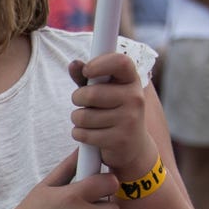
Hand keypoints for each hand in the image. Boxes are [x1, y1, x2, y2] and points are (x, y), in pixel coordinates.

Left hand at [67, 53, 155, 175]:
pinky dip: (79, 134)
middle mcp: (135, 98)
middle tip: (82, 102)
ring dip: (77, 119)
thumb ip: (86, 78)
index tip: (87, 71)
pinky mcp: (120, 140)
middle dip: (77, 98)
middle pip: (91, 94)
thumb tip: (74, 64)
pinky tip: (90, 135)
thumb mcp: (102, 91)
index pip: (120, 62)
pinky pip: (84, 134)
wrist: (133, 146)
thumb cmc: (113, 111)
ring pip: (84, 116)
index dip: (100, 64)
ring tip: (88, 121)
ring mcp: (130, 119)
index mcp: (132, 80)